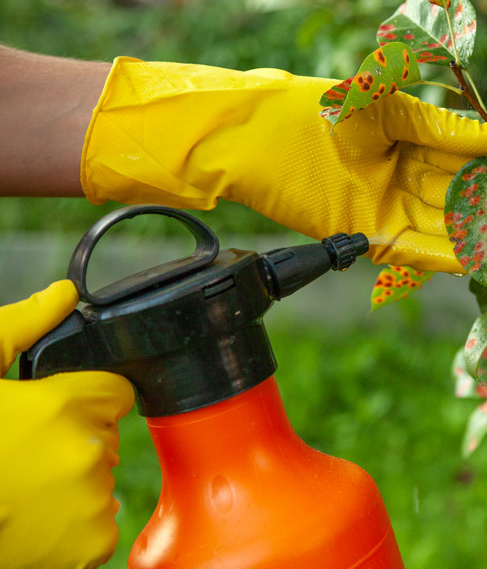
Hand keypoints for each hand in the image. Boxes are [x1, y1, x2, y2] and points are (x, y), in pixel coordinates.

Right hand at [0, 281, 133, 568]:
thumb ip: (22, 327)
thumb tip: (63, 295)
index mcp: (66, 406)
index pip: (114, 393)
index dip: (82, 400)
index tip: (53, 413)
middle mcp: (87, 453)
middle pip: (104, 437)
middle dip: (72, 441)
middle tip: (23, 457)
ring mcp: (91, 502)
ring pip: (100, 481)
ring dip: (72, 484)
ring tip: (20, 491)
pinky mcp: (90, 545)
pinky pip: (99, 527)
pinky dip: (72, 528)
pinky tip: (31, 521)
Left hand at [82, 58, 486, 271]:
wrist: (262, 139)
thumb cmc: (323, 107)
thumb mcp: (391, 106)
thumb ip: (446, 127)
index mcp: (415, 134)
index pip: (474, 151)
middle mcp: (408, 172)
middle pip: (471, 190)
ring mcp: (393, 207)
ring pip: (455, 223)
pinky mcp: (373, 237)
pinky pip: (423, 251)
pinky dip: (456, 255)